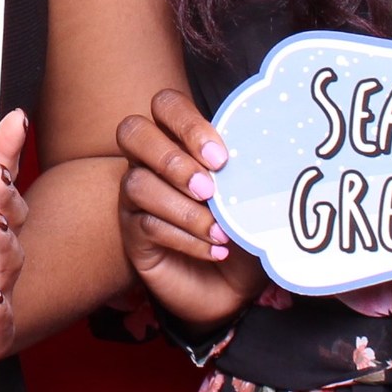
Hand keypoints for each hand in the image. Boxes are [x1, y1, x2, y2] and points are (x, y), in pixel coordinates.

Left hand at [0, 110, 31, 358]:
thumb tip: (10, 115)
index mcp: (0, 222)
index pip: (5, 183)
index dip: (7, 155)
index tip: (10, 125)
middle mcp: (4, 253)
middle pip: (10, 219)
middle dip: (4, 196)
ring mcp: (1, 289)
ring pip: (7, 265)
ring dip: (3, 245)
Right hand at [116, 87, 266, 327]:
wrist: (235, 286)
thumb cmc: (244, 230)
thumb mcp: (252, 197)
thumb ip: (247, 172)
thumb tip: (259, 157)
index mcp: (181, 140)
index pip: (166, 105)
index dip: (188, 125)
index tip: (221, 158)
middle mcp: (151, 161)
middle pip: (132, 131)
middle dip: (172, 159)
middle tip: (209, 189)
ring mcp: (136, 196)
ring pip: (139, 183)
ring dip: (184, 208)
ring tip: (220, 231)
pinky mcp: (133, 233)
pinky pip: (147, 225)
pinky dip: (186, 238)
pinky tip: (216, 250)